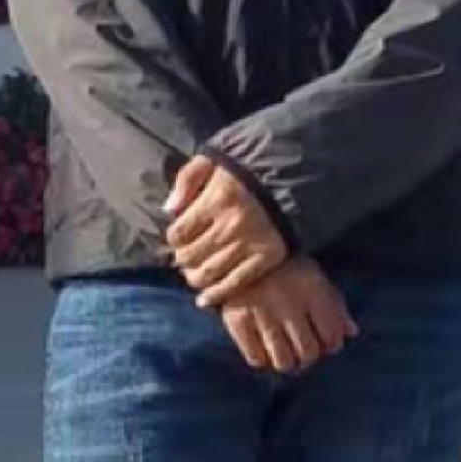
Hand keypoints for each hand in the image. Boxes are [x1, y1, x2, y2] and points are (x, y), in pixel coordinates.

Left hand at [165, 155, 289, 306]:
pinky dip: (218, 294)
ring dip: (195, 278)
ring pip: (210, 272)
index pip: (179, 233)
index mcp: (216, 199)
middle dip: (182, 260)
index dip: (174, 239)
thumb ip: (186, 180)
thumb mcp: (213, 162)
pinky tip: (206, 299)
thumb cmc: (244, 170)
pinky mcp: (267, 257)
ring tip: (194, 275)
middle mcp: (232, 224)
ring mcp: (250, 243)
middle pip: (191, 256)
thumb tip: (168, 209)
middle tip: (184, 259)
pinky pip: (235, 283)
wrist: (291, 176)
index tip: (178, 238)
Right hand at [219, 258, 358, 376]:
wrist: (241, 249)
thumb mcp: (315, 276)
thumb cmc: (285, 266)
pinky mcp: (237, 320)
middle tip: (303, 350)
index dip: (331, 345)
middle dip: (309, 356)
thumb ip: (335, 304)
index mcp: (312, 289)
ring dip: (287, 360)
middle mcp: (289, 303)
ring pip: (283, 361)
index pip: (332, 336)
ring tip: (284, 351)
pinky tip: (263, 346)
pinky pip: (256, 358)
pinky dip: (262, 358)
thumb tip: (351, 333)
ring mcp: (262, 313)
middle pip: (308, 353)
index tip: (324, 342)